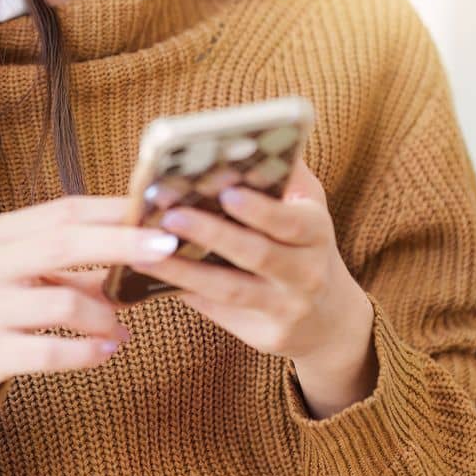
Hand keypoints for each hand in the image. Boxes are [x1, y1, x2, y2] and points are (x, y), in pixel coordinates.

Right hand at [0, 194, 182, 402]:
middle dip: (121, 244)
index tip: (156, 209)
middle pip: (64, 244)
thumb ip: (64, 264)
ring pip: (64, 305)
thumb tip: (134, 253)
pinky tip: (108, 351)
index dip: (112, 210)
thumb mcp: (14, 273)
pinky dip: (88, 352)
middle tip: (167, 248)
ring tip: (123, 327)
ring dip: (106, 316)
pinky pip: (52, 353)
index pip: (63, 212)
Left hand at [130, 157, 375, 380]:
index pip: (292, 222)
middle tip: (171, 215)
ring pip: (230, 289)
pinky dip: (184, 291)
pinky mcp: (264, 335)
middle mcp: (307, 274)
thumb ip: (284, 175)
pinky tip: (152, 273)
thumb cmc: (306, 246)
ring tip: (145, 250)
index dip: (260, 210)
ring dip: (185, 270)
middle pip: (257, 254)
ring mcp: (286, 309)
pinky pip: (218, 311)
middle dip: (213, 234)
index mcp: (317, 234)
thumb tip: (249, 140)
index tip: (227, 192)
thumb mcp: (309, 209)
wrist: (330, 320)